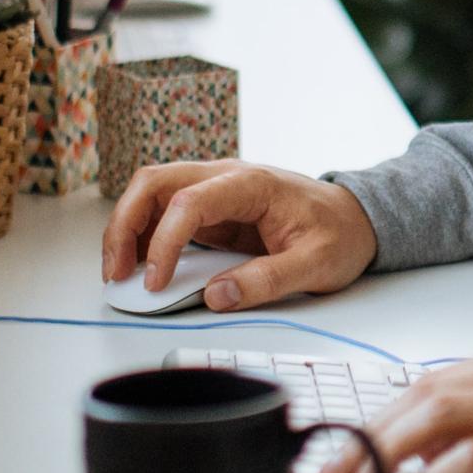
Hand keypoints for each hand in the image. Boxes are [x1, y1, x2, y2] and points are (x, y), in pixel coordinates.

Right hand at [102, 160, 377, 310]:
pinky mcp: (212, 208)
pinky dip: (143, 234)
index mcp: (251, 184)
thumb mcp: (316, 264)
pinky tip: (139, 264)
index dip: (164, 242)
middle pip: (155, 182)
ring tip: (119, 273)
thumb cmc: (340, 234)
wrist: (357, 218)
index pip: (190, 202)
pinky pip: (164, 211)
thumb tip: (216, 295)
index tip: (155, 283)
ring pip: (152, 192)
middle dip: (124, 224)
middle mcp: (226, 177)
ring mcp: (215, 189)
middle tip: (115, 273)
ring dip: (127, 228)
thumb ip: (267, 280)